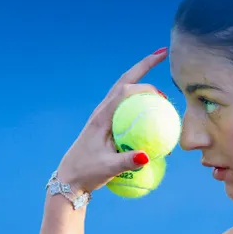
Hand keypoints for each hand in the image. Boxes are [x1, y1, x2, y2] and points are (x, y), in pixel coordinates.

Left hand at [55, 48, 168, 193]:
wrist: (69, 179)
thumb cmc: (87, 173)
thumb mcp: (107, 169)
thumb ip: (127, 162)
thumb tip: (147, 156)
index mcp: (102, 117)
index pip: (125, 91)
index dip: (145, 86)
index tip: (162, 95)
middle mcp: (102, 111)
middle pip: (125, 80)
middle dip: (144, 65)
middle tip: (163, 54)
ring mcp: (104, 116)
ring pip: (125, 90)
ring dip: (142, 79)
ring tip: (162, 79)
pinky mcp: (107, 124)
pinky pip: (126, 106)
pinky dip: (140, 101)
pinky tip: (154, 110)